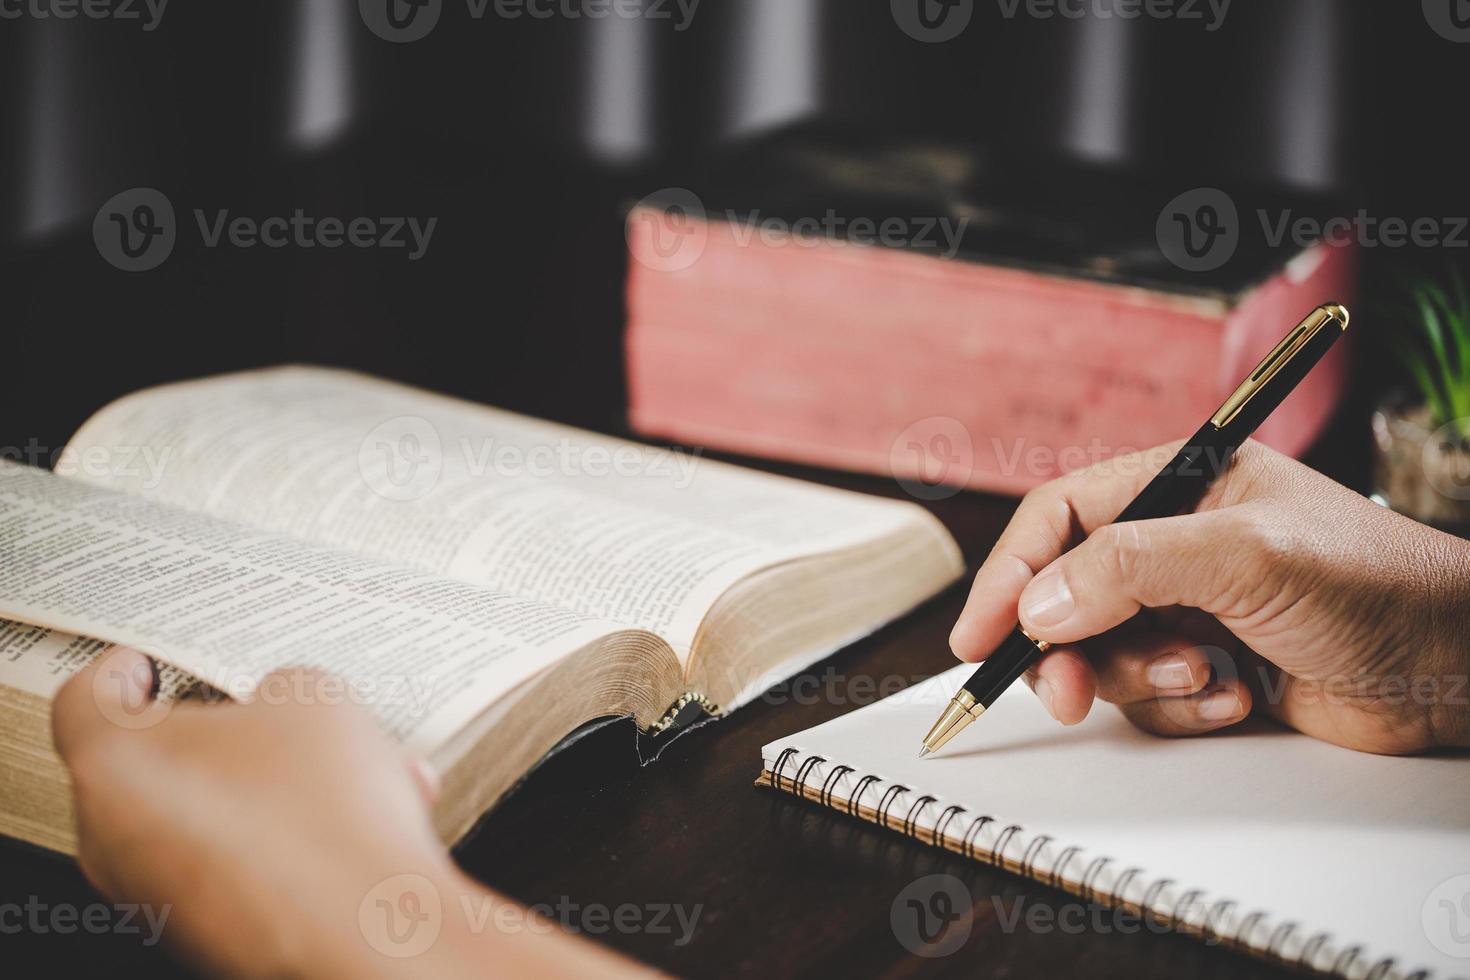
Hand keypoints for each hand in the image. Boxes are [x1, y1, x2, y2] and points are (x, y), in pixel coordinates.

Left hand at [52, 649, 641, 978]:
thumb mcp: (312, 695)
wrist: (365, 922)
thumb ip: (276, 686)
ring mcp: (157, 892)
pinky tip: (361, 818)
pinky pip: (237, 862)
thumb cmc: (322, 812)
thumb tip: (281, 704)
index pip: (87, 700)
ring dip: (272, 787)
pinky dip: (285, 837)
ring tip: (354, 769)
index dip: (125, 671)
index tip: (150, 664)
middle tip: (273, 713)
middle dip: (221, 735)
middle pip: (151, 764)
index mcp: (115, 765)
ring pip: (206, 815)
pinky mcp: (205, 928)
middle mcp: (116, 837)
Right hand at [950, 440, 1469, 753]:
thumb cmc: (1378, 583)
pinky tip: (1241, 697)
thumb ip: (1129, 569)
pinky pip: (1151, 697)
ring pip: (1103, 655)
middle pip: (1067, 595)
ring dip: (1144, 679)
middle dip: (1067, 647)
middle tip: (1067, 691)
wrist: (1462, 667)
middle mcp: (1176, 544)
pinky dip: (1184, 707)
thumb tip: (1038, 604)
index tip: (978, 635)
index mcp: (1179, 484)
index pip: (1061, 518)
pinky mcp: (1212, 666)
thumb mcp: (1244, 555)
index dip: (1011, 573)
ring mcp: (1192, 608)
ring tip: (1211, 677)